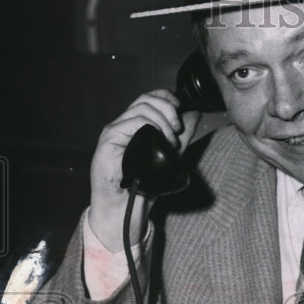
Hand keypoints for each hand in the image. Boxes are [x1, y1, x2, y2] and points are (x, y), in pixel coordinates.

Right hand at [88, 89, 200, 251]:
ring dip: (162, 121)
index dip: (165, 96)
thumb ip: (182, 137)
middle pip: (145, 99)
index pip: (149, 98)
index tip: (180, 106)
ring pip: (141, 109)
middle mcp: (124, 125)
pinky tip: (158, 140)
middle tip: (178, 128)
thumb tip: (195, 115)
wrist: (126, 207)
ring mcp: (115, 131)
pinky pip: (131, 123)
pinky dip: (150, 127)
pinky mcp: (108, 139)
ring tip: (171, 140)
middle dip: (167, 109)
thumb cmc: (142, 185)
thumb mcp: (170, 156)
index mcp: (135, 126)